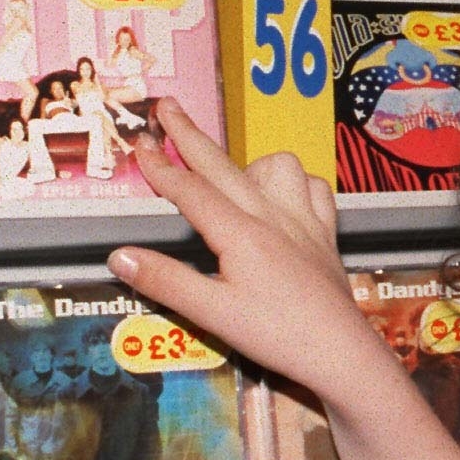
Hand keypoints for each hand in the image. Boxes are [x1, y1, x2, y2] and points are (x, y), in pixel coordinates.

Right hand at [107, 98, 367, 384]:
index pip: (191, 190)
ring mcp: (303, 222)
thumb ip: (164, 281)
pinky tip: (283, 197)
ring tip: (229, 175)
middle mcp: (273, 217)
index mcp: (240, 233)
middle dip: (191, 134)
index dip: (160, 167)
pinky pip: (314, 189)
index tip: (139, 145)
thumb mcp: (212, 314)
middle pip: (223, 165)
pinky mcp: (325, 235)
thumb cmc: (278, 335)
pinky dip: (296, 184)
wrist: (340, 351)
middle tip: (167, 107)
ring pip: (279, 167)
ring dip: (250, 163)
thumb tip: (119, 256)